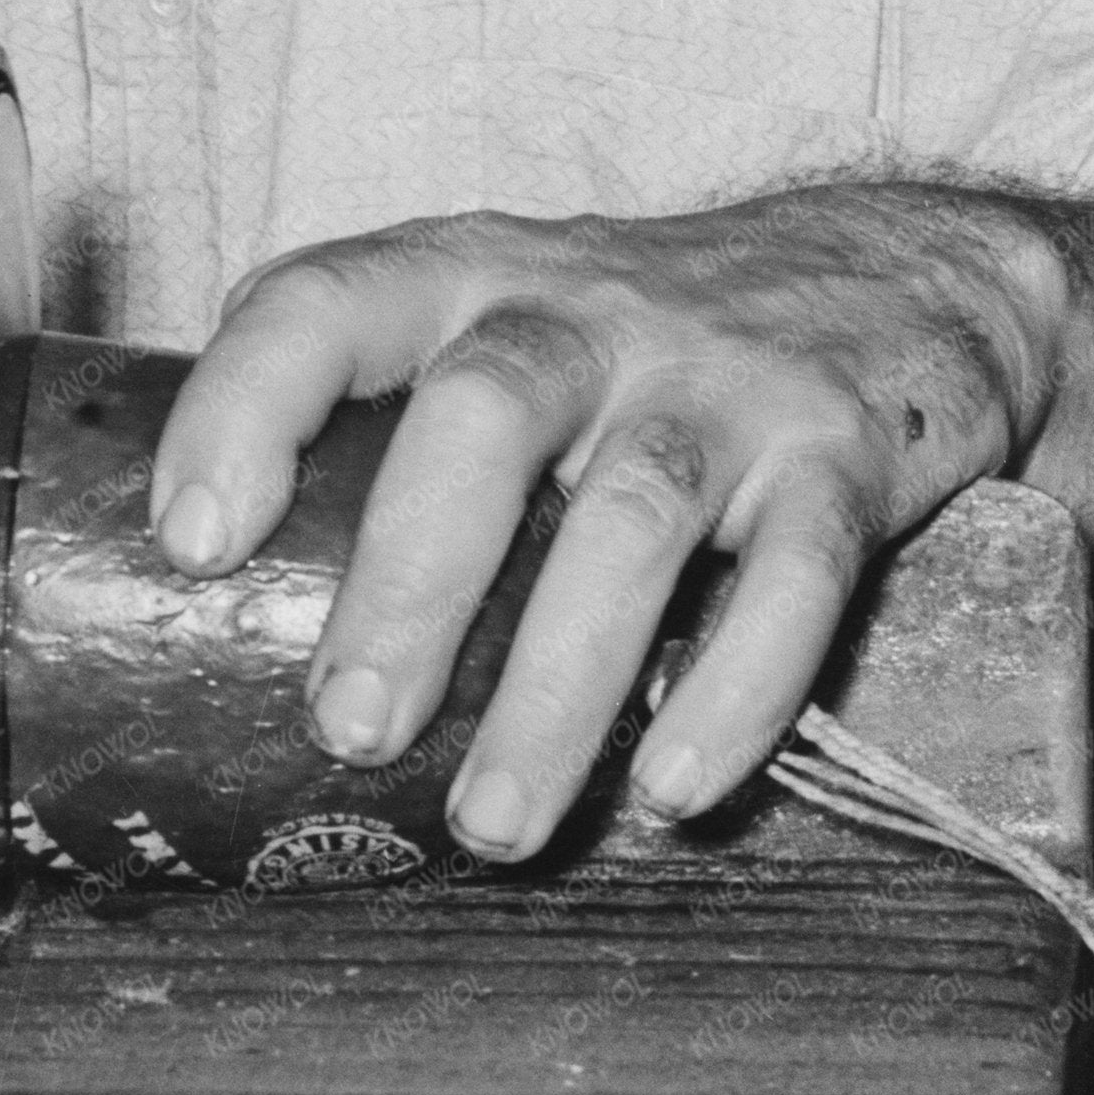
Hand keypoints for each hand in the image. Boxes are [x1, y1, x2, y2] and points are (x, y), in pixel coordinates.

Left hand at [146, 193, 1068, 863]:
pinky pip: (797, 567)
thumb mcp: (500, 328)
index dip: (244, 406)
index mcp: (468, 279)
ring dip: (559, 682)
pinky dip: (738, 685)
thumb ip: (379, 441)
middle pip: (484, 413)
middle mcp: (590, 310)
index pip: (327, 301)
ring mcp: (724, 376)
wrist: (896, 270)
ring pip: (635, 512)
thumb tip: (202, 650)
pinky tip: (677, 784)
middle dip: (410, 579)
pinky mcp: (843, 448)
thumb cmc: (639, 342)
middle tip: (353, 730)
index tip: (197, 542)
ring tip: (495, 824)